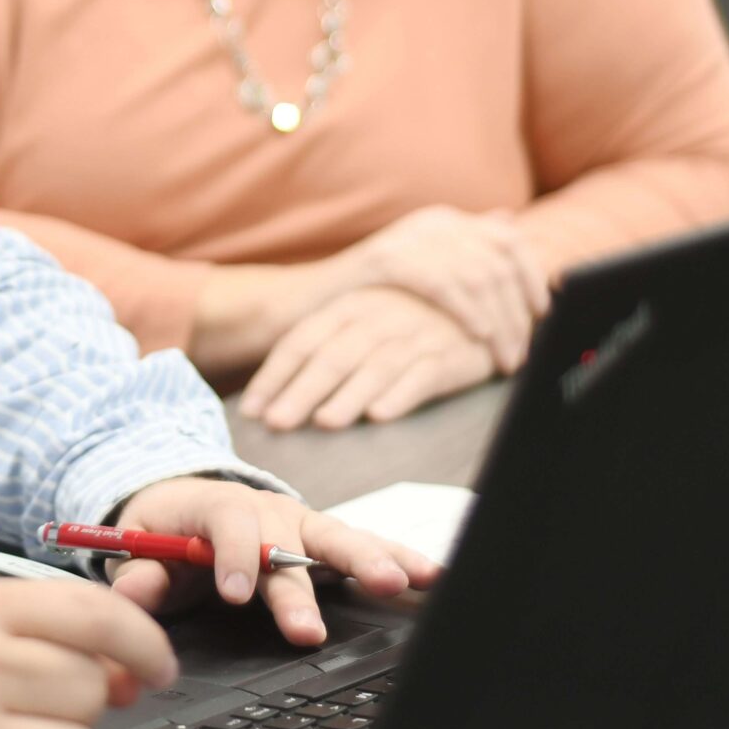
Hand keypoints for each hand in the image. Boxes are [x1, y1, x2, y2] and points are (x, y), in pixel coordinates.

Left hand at [107, 475, 440, 647]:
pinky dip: (396, 556)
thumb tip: (133, 592)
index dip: (232, 556)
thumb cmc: (164, 531)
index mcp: (214, 506)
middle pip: (288, 540)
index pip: (227, 523)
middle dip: (301, 583)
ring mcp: (299, 522)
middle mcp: (264, 509)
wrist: (183, 499)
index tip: (235, 594)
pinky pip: (361, 546)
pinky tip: (430, 574)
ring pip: (335, 538)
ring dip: (367, 559)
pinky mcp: (322, 538)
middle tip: (309, 626)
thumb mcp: (138, 545)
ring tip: (396, 583)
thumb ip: (137, 572)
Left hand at [240, 287, 495, 431]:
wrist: (477, 304)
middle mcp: (378, 317)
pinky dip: (401, 395)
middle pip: (334, 356)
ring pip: (375, 367)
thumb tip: (274, 392)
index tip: (251, 409)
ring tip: (324, 423)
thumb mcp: (364, 318)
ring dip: (348, 396)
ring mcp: (415, 335)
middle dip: (302, 390)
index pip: (302, 340)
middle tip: (277, 422)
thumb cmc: (406, 319)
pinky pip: (423, 375)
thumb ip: (325, 346)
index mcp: (349, 305)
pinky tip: (381, 415)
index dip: (275, 374)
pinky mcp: (450, 356)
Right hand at [330, 205, 548, 373]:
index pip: (509, 240)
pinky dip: (467, 310)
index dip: (532, 277)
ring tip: (505, 356)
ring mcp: (408, 237)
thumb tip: (509, 223)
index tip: (542, 315)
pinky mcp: (385, 260)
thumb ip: (465, 251)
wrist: (305, 301)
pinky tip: (479, 335)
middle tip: (522, 351)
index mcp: (446, 222)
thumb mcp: (424, 268)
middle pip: (498, 262)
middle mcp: (432, 222)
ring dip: (499, 321)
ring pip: (476, 276)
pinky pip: (441, 283)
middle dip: (518, 311)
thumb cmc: (370, 296)